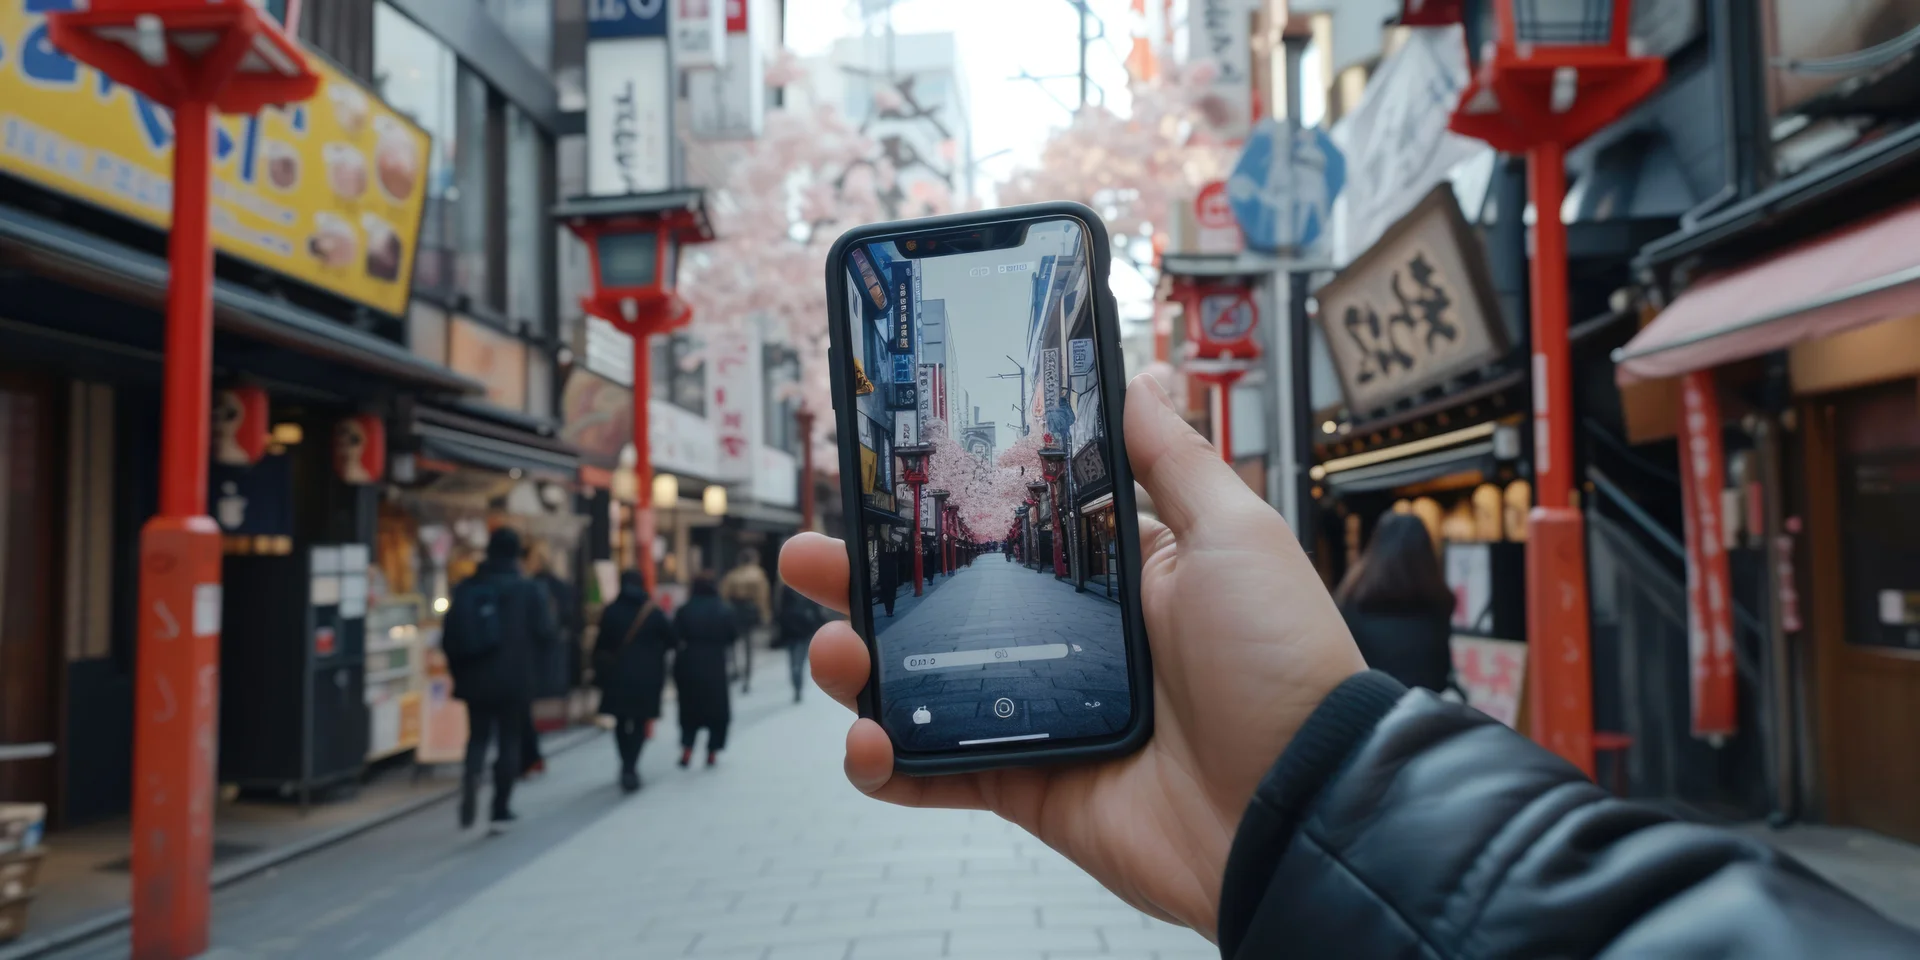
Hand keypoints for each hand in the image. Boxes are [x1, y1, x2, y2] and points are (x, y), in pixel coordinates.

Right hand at [779, 374, 1364, 938]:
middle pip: (941, 603)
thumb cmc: (1283, 663)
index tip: (885, 475)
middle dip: (865, 578)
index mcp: (1112, 576)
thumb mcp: (1235, 534)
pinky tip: (867, 739)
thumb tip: (1142, 375)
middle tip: (809, 553)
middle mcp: (1067, 641)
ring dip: (859, 664)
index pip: (1004, 530)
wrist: (1300, 807)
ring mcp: (1040, 714)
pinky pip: (936, 776)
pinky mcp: (1027, 784)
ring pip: (921, 685)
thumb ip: (1172, 458)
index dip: (942, 508)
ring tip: (834, 646)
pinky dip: (887, 764)